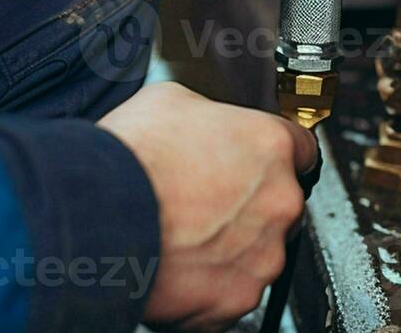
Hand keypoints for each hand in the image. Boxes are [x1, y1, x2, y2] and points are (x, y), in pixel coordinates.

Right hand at [97, 82, 318, 331]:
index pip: (301, 149)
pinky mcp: (236, 299)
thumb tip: (204, 125)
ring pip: (254, 252)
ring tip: (179, 234)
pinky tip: (173, 264)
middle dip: (244, 205)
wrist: (98, 216)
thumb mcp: (171, 100)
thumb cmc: (130, 158)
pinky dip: (205, 286)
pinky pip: (228, 294)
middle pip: (276, 204)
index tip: (257, 162)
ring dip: (226, 247)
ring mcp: (262, 255)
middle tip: (199, 201)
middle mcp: (278, 202)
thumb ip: (208, 115)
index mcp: (270, 146)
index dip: (272, 155)